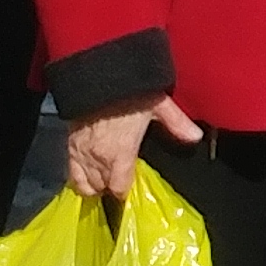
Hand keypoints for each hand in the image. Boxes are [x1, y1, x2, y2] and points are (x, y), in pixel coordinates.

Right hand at [65, 92, 202, 203]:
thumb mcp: (157, 104)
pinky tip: (88, 175)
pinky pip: (71, 174)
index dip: (125, 191)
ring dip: (96, 183)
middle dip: (111, 186)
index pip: (119, 189)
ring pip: (86, 184)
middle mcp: (98, 159)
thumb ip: (176, 123)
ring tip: (106, 177)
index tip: (131, 186)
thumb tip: (196, 137)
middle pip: (102, 188)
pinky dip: (79, 179)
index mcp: (120, 154)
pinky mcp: (69, 145)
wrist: (95, 74)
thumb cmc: (128, 91)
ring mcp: (81, 153)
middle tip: (121, 177)